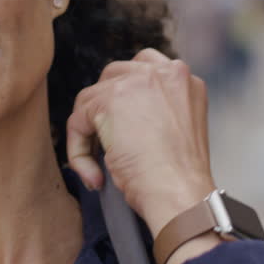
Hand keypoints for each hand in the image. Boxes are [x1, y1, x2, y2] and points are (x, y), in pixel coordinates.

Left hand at [66, 48, 215, 237]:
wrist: (178, 192)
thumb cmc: (180, 178)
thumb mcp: (177, 132)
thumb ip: (157, 112)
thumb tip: (124, 119)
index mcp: (185, 81)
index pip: (146, 71)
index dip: (128, 98)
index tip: (123, 127)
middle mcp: (165, 72)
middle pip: (115, 76)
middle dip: (104, 108)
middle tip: (105, 145)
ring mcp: (137, 81)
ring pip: (92, 97)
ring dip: (89, 131)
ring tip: (99, 165)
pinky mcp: (110, 98)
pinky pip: (78, 120)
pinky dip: (78, 151)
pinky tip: (94, 175)